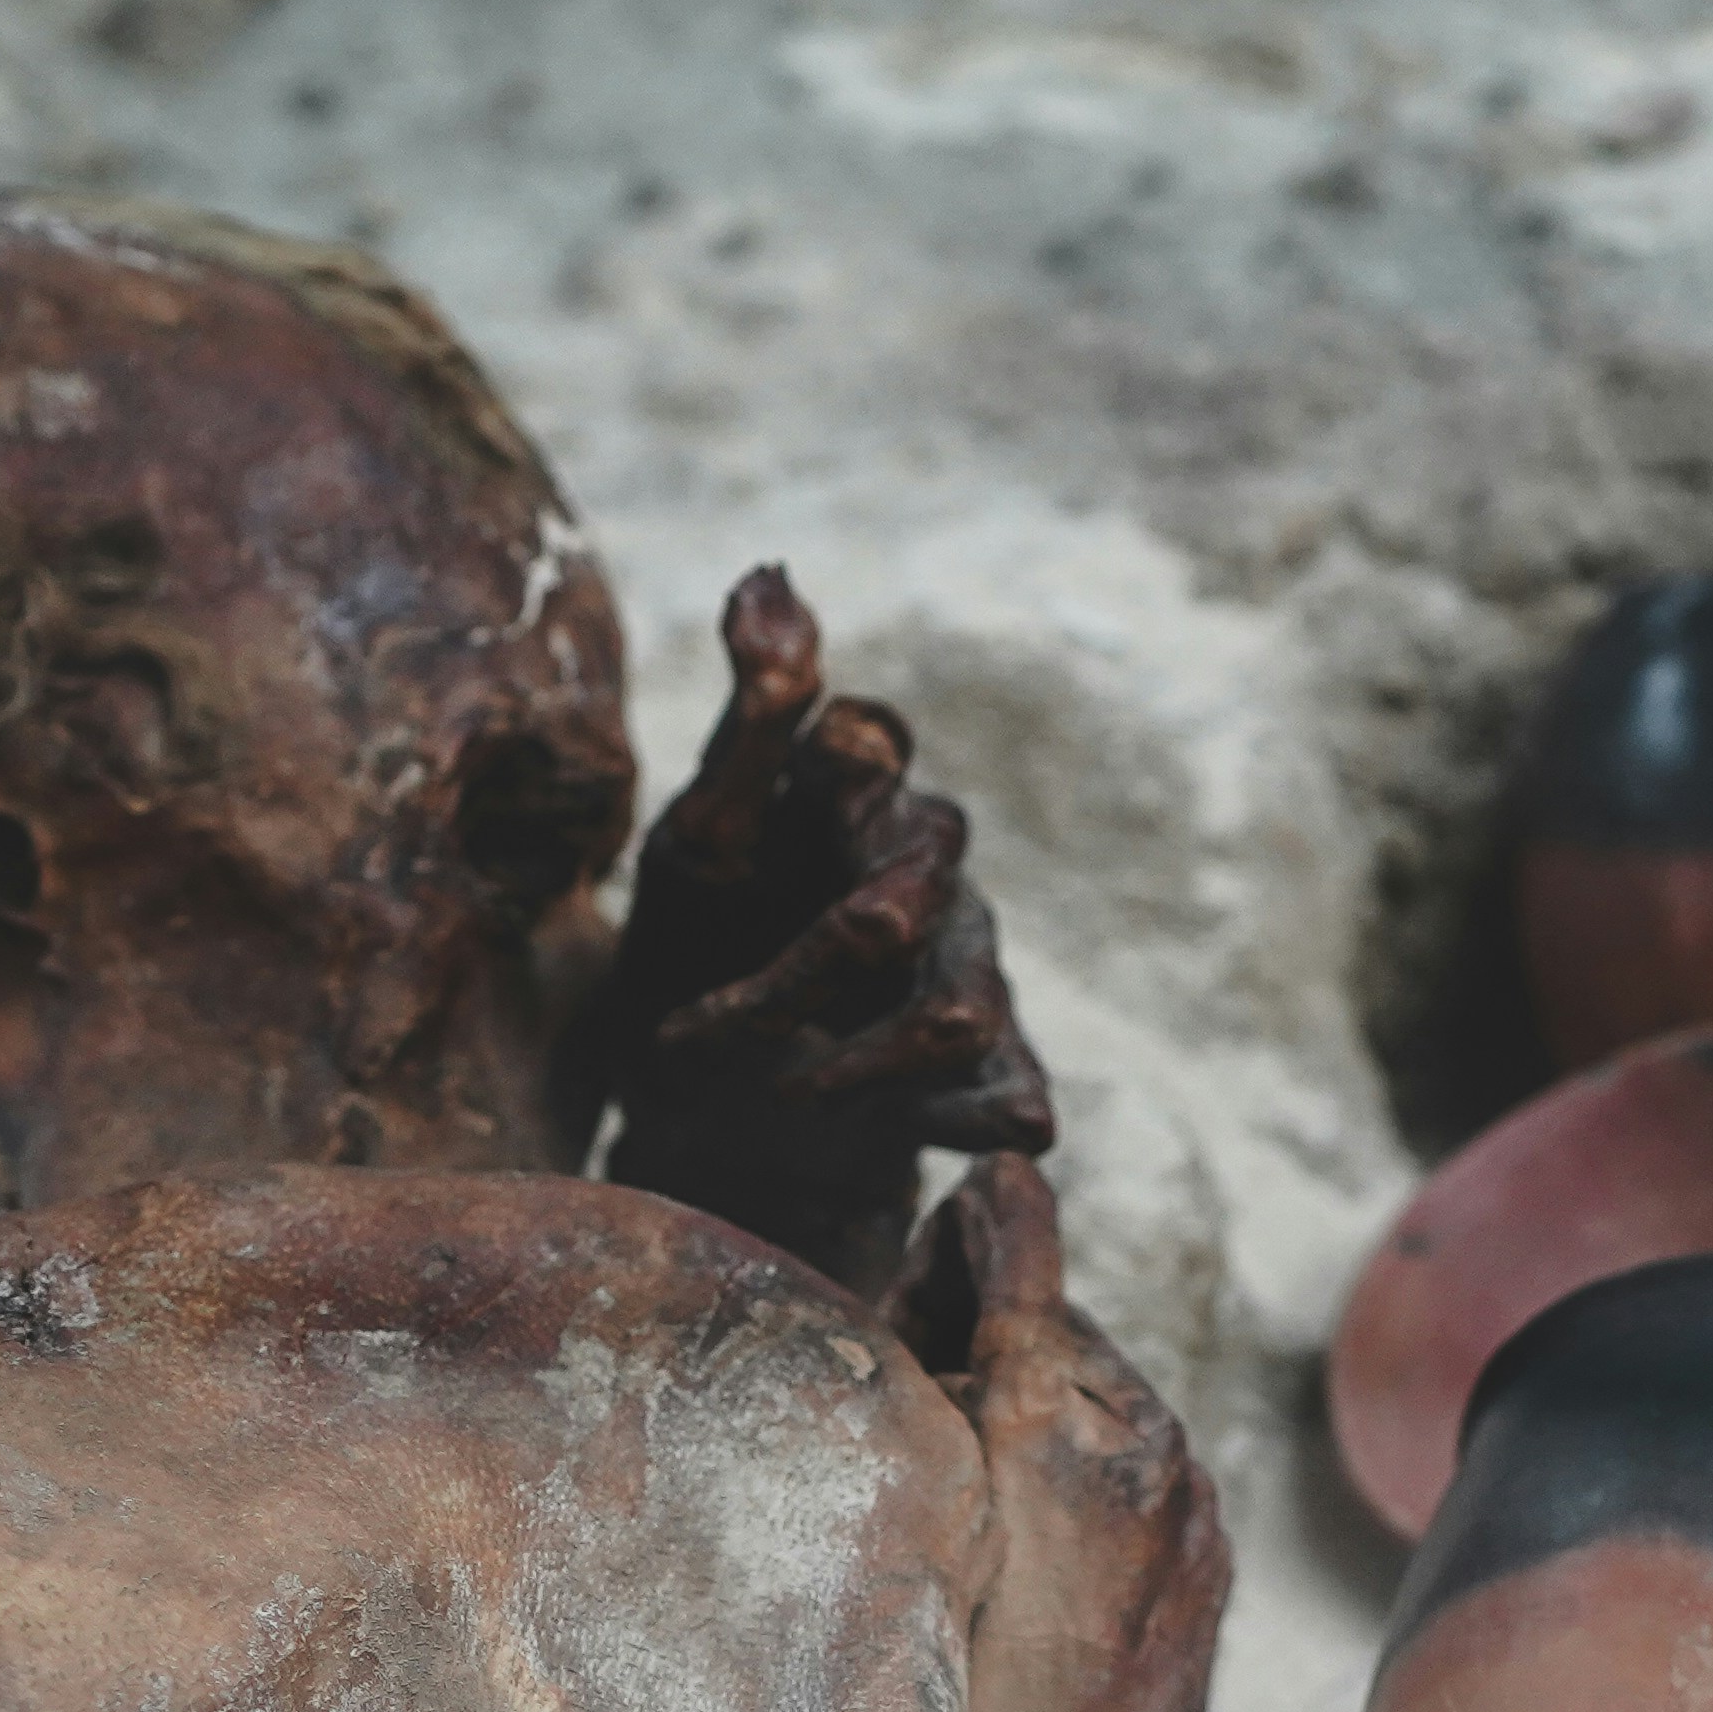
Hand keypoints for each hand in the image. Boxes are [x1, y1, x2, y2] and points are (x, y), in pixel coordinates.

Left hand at [575, 567, 1054, 1289]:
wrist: (708, 1091)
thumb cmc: (709, 931)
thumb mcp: (708, 829)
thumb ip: (752, 717)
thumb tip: (771, 577)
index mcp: (866, 795)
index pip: (866, 747)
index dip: (805, 787)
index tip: (727, 839)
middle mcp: (935, 875)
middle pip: (900, 902)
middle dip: (795, 973)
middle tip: (697, 1032)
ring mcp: (971, 975)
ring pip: (957, 1013)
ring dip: (848, 1067)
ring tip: (771, 1091)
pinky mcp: (987, 1080)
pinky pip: (1014, 1099)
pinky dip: (982, 1120)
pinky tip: (933, 1135)